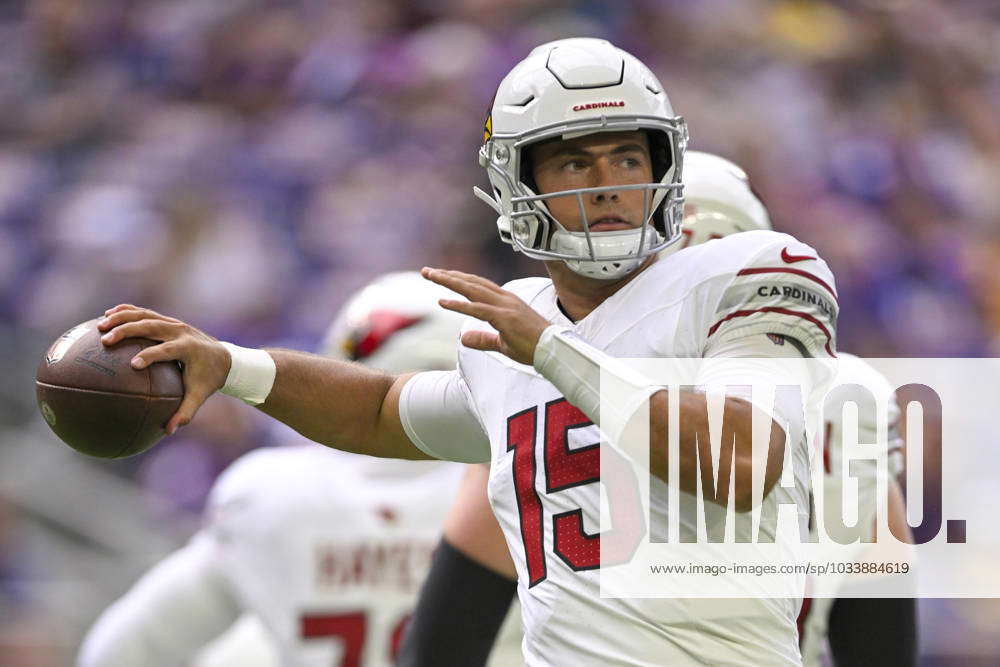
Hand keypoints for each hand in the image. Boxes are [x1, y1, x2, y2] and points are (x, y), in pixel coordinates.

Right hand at [97, 305, 230, 434]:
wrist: (223, 357)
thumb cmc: (208, 379)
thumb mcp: (200, 395)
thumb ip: (186, 412)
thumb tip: (168, 431)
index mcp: (189, 348)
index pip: (167, 350)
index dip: (150, 356)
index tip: (132, 364)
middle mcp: (180, 332)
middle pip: (151, 326)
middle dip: (127, 331)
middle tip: (106, 340)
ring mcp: (173, 323)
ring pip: (145, 315)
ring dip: (122, 318)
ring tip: (99, 326)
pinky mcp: (168, 320)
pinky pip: (145, 313)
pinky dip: (126, 311)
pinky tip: (106, 315)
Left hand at [421, 267, 549, 365]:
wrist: (554, 351)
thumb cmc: (533, 347)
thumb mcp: (502, 344)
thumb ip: (482, 340)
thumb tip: (463, 338)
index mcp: (505, 301)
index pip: (478, 285)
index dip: (459, 279)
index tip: (441, 276)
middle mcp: (504, 299)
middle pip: (471, 282)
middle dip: (448, 275)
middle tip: (427, 271)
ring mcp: (505, 306)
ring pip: (472, 289)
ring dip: (449, 282)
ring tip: (431, 276)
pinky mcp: (504, 318)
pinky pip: (477, 309)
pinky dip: (459, 304)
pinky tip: (442, 302)